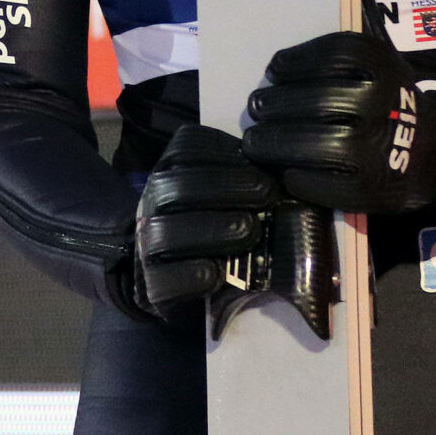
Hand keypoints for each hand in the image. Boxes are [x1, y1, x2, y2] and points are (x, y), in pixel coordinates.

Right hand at [132, 125, 337, 338]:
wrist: (186, 273)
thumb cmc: (222, 221)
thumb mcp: (233, 191)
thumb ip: (250, 175)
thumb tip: (288, 166)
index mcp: (172, 170)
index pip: (185, 148)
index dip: (221, 151)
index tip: (260, 162)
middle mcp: (154, 202)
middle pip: (175, 186)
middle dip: (224, 187)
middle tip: (267, 194)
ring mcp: (148, 244)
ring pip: (164, 233)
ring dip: (211, 230)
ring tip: (250, 231)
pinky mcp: (152, 286)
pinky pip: (161, 281)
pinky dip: (189, 277)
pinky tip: (216, 274)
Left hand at [243, 30, 435, 213]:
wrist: (435, 154)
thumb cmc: (391, 101)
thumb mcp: (382, 62)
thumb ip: (355, 33)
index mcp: (384, 66)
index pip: (332, 56)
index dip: (295, 62)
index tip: (273, 71)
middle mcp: (383, 103)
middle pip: (317, 101)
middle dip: (276, 105)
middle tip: (256, 108)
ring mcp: (379, 147)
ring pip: (315, 143)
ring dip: (276, 142)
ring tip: (256, 140)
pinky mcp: (372, 188)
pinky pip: (323, 183)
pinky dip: (298, 177)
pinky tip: (286, 170)